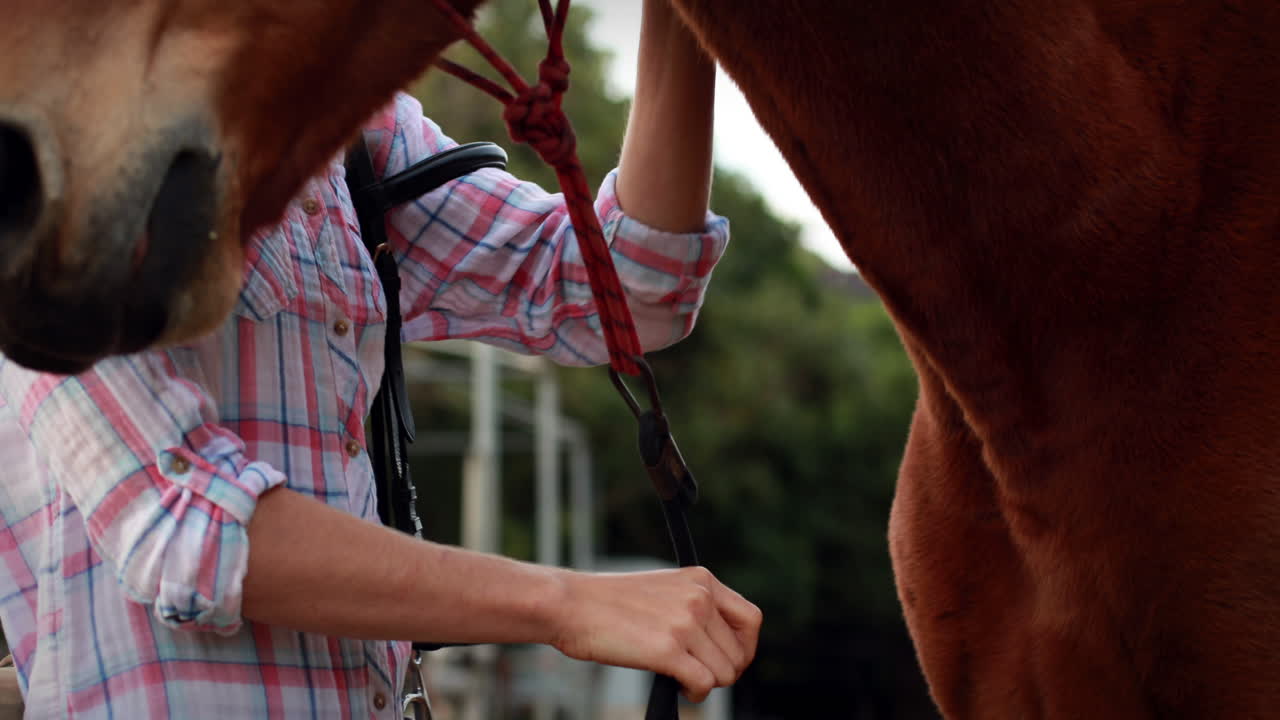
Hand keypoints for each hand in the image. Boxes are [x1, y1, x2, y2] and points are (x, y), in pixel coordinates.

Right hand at [548, 565, 761, 701]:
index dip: (745, 646)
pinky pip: (704, 684)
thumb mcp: (663, 589)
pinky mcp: (668, 649)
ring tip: (683, 678)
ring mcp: (685, 623)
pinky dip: (694, 694)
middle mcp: (698, 598)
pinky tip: (679, 687)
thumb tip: (718, 645)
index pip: (751, 618)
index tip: (730, 659)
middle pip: (739, 653)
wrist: (571, 604)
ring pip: (725, 673)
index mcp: (700, 580)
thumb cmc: (607, 603)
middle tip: (697, 674)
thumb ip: (694, 607)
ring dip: (706, 684)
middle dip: (722, 672)